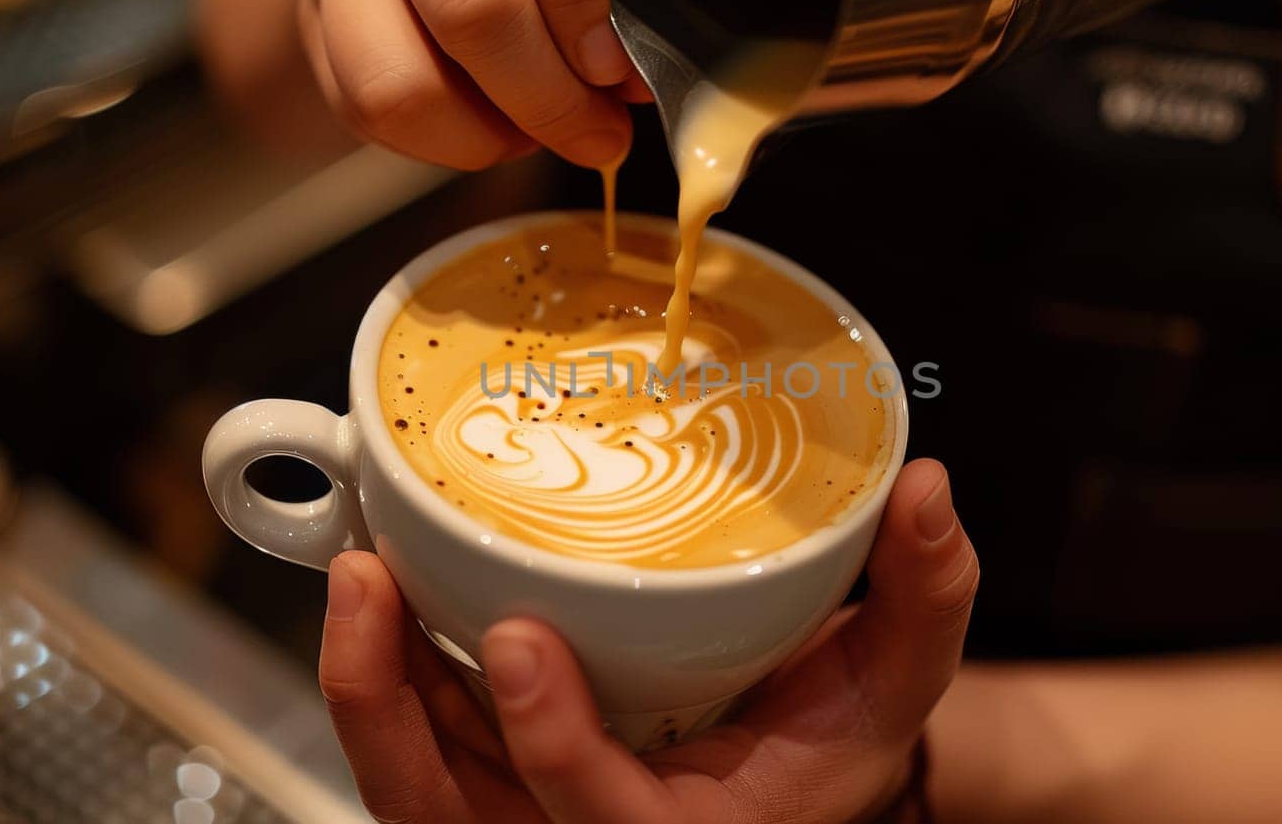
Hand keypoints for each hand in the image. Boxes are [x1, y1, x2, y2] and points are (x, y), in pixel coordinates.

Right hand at [297, 0, 648, 170]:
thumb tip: (624, 82)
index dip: (581, 12)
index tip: (615, 72)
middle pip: (470, 10)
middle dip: (550, 96)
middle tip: (597, 133)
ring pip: (403, 87)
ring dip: (488, 136)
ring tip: (535, 132)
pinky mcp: (312, 30)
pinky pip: (374, 117)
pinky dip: (445, 142)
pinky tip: (489, 125)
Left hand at [318, 458, 977, 823]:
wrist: (789, 777)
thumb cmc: (835, 740)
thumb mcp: (894, 682)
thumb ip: (924, 596)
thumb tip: (926, 491)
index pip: (600, 821)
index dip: (550, 743)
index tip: (518, 638)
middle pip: (449, 817)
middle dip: (388, 713)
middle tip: (367, 585)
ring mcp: (525, 817)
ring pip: (410, 784)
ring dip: (368, 685)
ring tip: (355, 568)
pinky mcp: (491, 781)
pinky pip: (414, 744)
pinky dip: (385, 673)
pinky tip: (378, 585)